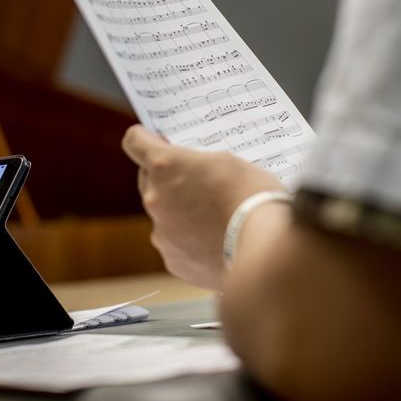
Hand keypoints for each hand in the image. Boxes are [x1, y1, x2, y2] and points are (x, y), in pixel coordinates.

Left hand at [121, 125, 286, 289]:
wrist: (265, 251)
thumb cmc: (253, 198)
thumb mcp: (230, 161)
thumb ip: (198, 162)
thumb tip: (190, 169)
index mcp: (165, 167)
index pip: (135, 141)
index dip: (146, 139)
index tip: (159, 142)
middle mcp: (155, 199)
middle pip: (149, 180)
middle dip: (169, 180)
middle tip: (199, 182)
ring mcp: (162, 233)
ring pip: (164, 215)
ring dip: (181, 213)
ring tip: (215, 217)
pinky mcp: (173, 261)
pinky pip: (176, 244)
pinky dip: (191, 242)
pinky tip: (217, 241)